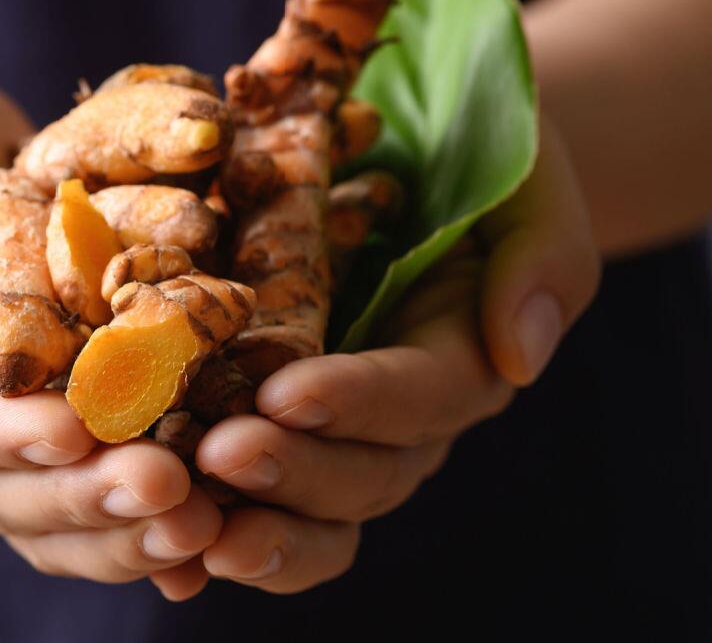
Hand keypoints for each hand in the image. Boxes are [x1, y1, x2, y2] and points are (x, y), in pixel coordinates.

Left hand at [150, 115, 600, 598]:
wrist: (419, 159)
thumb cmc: (482, 156)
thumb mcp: (529, 184)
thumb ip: (543, 260)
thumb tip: (520, 356)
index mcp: (463, 359)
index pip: (421, 396)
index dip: (358, 401)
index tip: (287, 394)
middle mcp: (403, 418)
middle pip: (363, 472)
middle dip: (292, 470)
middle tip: (217, 455)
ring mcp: (342, 434)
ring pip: (312, 509)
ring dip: (252, 520)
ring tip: (188, 525)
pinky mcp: (282, 431)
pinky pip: (260, 504)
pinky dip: (216, 533)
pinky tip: (169, 556)